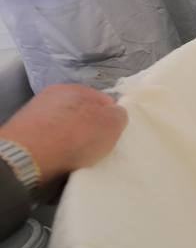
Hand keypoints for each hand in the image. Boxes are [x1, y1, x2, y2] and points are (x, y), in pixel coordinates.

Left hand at [0, 85, 126, 185]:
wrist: (28, 157)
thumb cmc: (76, 137)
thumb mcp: (111, 124)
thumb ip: (118, 115)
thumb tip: (114, 114)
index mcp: (75, 88)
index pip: (103, 100)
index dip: (111, 117)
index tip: (112, 134)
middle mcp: (53, 95)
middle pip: (82, 112)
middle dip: (90, 127)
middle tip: (97, 145)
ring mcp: (36, 113)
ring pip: (64, 125)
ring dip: (71, 137)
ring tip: (77, 155)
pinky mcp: (24, 132)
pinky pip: (49, 138)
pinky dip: (55, 147)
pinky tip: (59, 158)